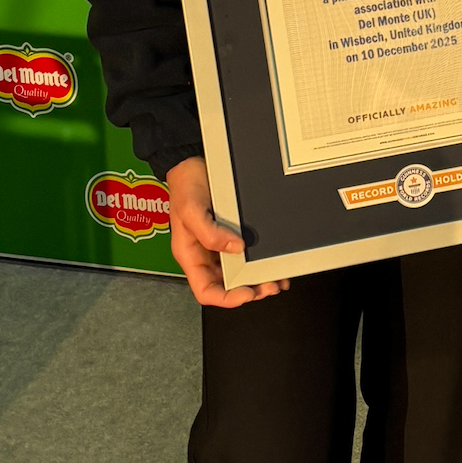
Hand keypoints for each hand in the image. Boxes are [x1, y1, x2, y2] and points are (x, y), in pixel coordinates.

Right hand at [165, 157, 289, 307]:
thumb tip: (236, 248)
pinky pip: (247, 256)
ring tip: (276, 279)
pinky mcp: (231, 235)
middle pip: (227, 285)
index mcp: (190, 255)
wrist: (192, 163)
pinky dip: (261, 263)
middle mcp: (205, 255)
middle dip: (250, 290)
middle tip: (269, 286)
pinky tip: (274, 264)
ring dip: (258, 279)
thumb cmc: (185, 186)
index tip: (247, 294)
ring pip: (239, 274)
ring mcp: (218, 247)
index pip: (206, 291)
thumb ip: (210, 233)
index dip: (227, 298)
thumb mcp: (191, 209)